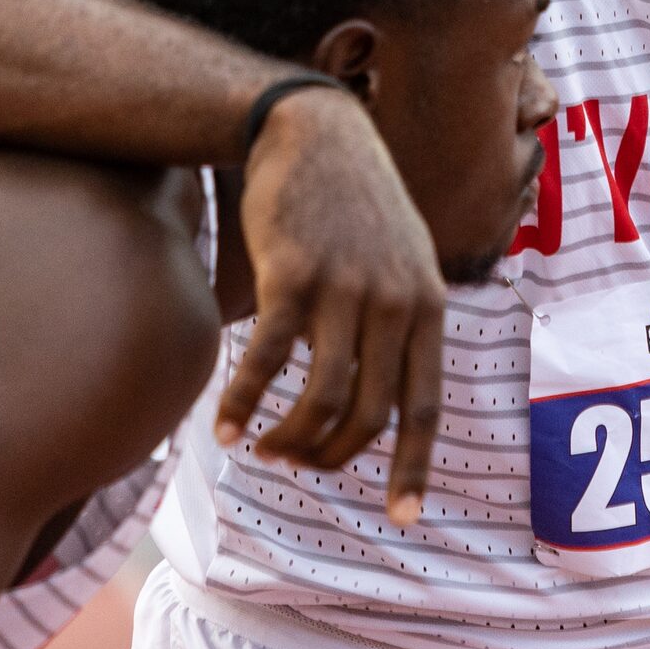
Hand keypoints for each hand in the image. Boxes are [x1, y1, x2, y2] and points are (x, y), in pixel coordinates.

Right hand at [218, 85, 446, 525]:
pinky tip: (223, 427)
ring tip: (263, 449)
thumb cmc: (354, 201)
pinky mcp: (292, 277)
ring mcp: (345, 289)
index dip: (413, 468)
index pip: (425, 405)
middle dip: (332, 455)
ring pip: (322, 398)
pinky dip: (243, 403)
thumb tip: (388, 392)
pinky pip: (268, 363)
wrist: (313, 130)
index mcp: (427, 304)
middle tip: (298, 464)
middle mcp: (394, 302)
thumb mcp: (404, 255)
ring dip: (290, 439)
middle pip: (369, 415)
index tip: (403, 518)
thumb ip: (404, 318)